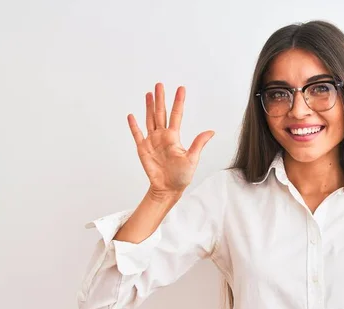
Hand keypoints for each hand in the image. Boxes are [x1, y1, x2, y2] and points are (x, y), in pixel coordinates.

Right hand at [127, 83, 213, 198]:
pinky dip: (134, 126)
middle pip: (161, 113)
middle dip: (160, 99)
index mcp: (174, 137)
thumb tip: (211, 131)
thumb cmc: (182, 176)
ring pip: (149, 120)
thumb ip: (198, 144)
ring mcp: (152, 141)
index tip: (181, 89)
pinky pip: (137, 135)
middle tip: (159, 84)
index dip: (178, 102)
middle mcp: (163, 136)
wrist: (168, 188)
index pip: (177, 115)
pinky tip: (132, 116)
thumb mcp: (192, 159)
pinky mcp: (143, 149)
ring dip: (148, 107)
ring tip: (148, 93)